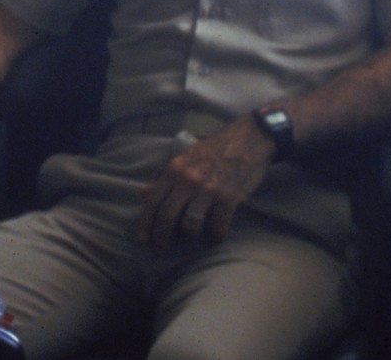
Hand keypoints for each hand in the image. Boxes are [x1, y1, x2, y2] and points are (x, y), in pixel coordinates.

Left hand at [138, 118, 273, 248]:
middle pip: (167, 215)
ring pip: (190, 223)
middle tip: (161, 249)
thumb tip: (144, 193)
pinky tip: (217, 236)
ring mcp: (208, 189)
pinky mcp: (228, 197)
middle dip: (161, 236)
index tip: (142, 238)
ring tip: (195, 238)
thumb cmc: (214, 150)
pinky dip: (216, 236)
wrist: (248, 140)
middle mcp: (187, 180)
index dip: (145, 222)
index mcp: (174, 170)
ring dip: (191, 236)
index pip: (153, 200)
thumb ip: (166, 177)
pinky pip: (217, 226)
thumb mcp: (186, 158)